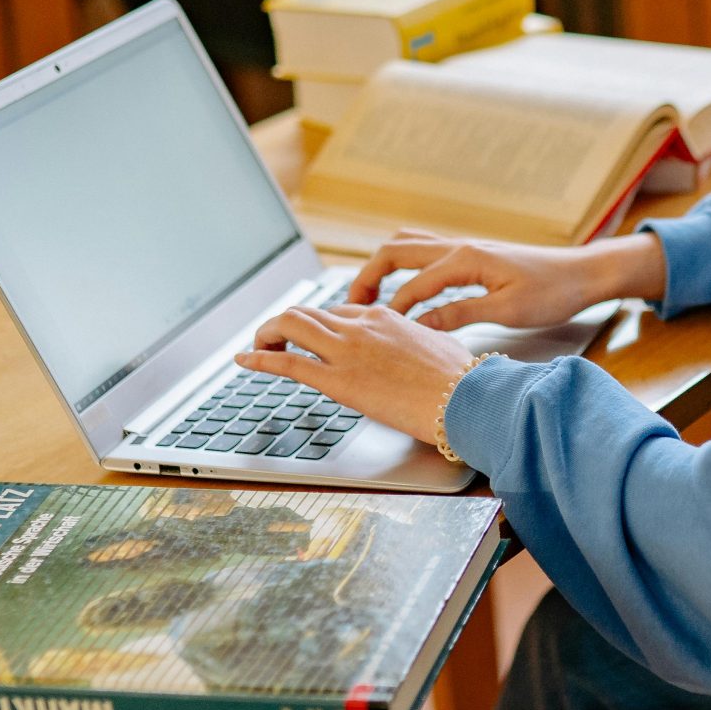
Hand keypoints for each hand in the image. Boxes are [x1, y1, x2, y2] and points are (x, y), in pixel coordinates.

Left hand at [238, 302, 480, 443]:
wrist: (466, 398)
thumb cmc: (462, 380)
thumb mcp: (439, 347)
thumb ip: (418, 343)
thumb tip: (422, 352)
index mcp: (385, 317)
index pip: (339, 311)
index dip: (319, 325)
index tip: (310, 338)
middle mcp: (361, 325)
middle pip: (308, 312)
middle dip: (284, 324)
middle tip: (274, 340)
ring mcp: (347, 350)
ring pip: (291, 324)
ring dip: (267, 333)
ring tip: (257, 348)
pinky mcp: (338, 380)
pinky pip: (287, 362)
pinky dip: (259, 358)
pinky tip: (244, 360)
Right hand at [349, 229, 664, 330]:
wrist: (582, 274)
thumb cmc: (553, 292)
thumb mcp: (508, 310)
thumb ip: (460, 315)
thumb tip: (419, 326)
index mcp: (466, 259)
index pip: (411, 285)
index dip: (387, 310)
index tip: (366, 333)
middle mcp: (459, 246)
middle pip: (394, 252)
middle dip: (366, 278)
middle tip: (347, 308)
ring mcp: (463, 247)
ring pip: (406, 245)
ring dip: (380, 267)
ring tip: (364, 298)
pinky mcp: (470, 254)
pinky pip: (423, 251)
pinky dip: (400, 265)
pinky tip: (398, 288)